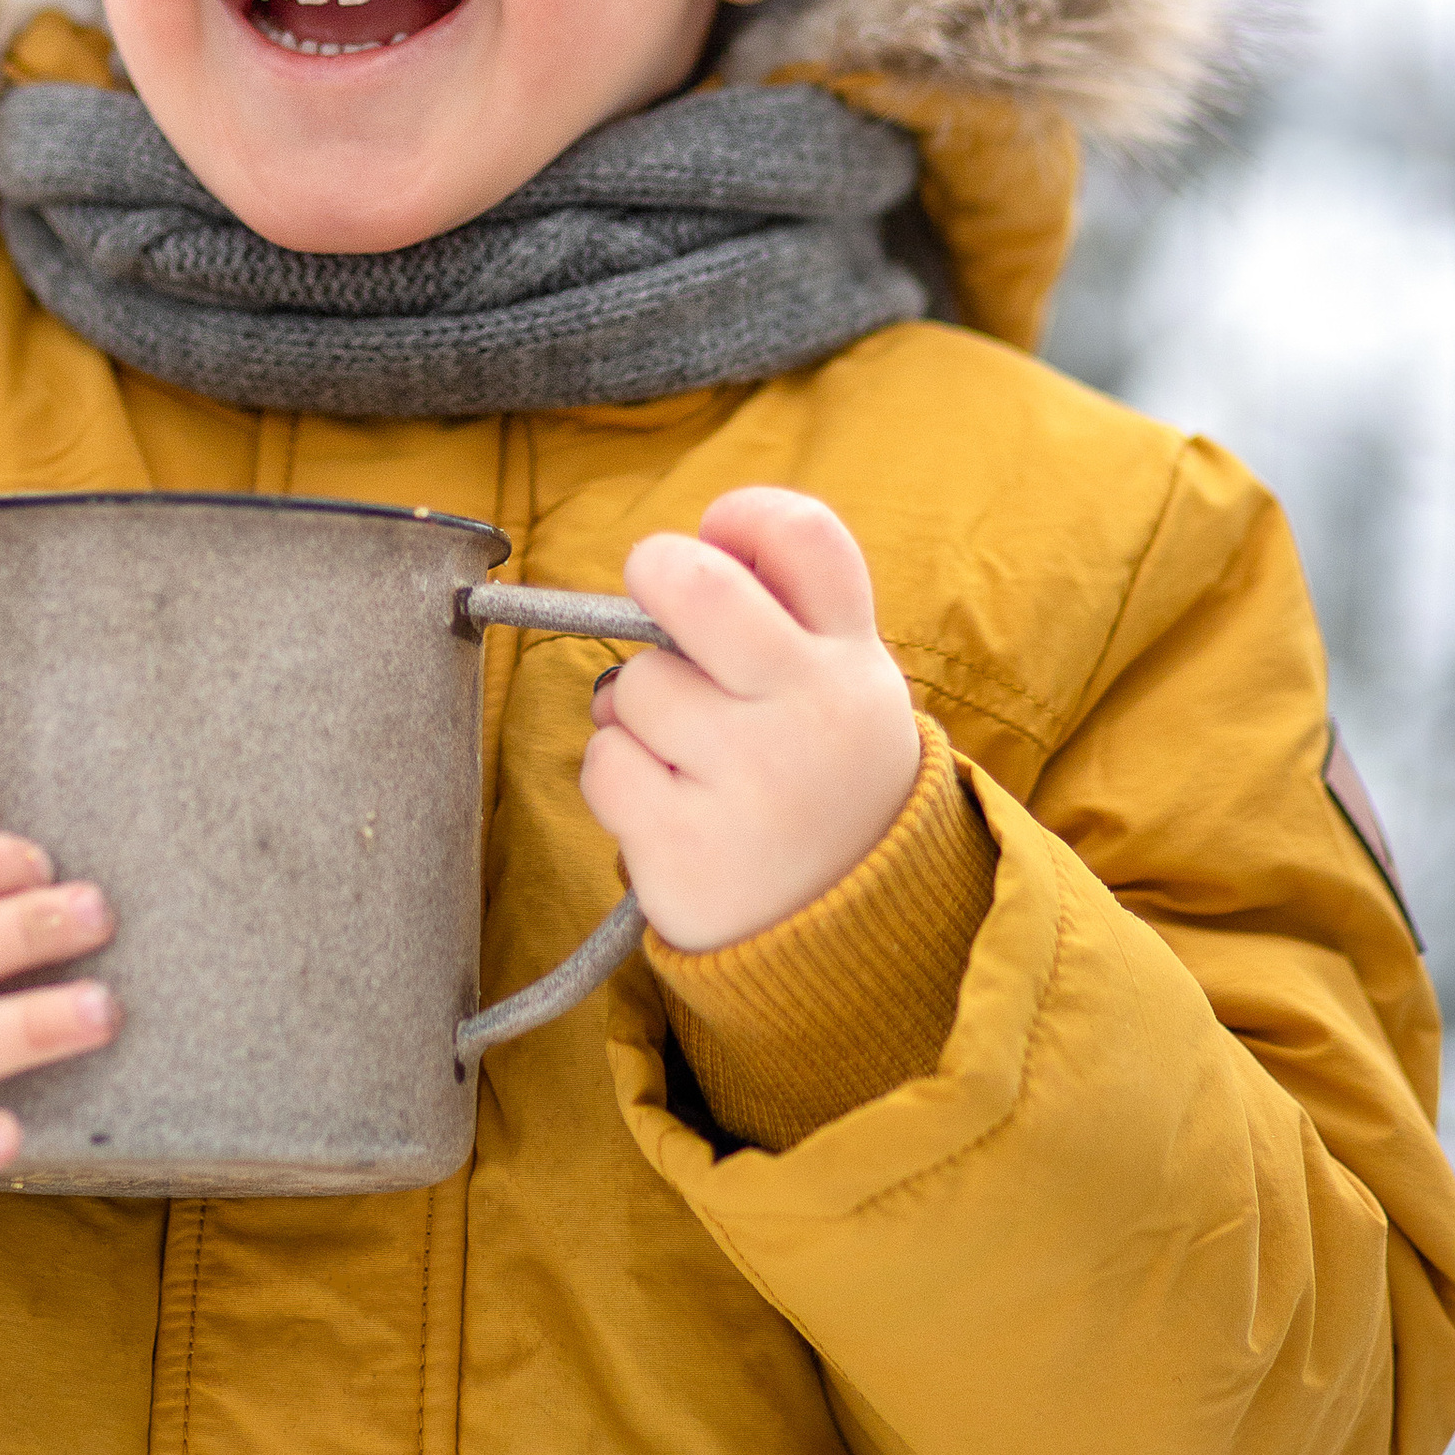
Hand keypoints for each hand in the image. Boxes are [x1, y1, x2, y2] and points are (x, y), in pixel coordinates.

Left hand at [579, 488, 919, 951]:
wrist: (850, 937)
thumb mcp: (835, 685)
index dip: (744, 516)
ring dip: (636, 713)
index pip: (804, 536)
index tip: (719, 537)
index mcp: (850, 660)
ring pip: (633, 685)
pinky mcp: (688, 846)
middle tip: (654, 603)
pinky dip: (619, 779)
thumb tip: (687, 549)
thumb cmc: (814, 778)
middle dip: (653, 574)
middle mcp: (810, 711)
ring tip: (688, 755)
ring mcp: (750, 780)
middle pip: (694, 583)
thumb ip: (781, 611)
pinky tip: (669, 806)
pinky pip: (604, 764)